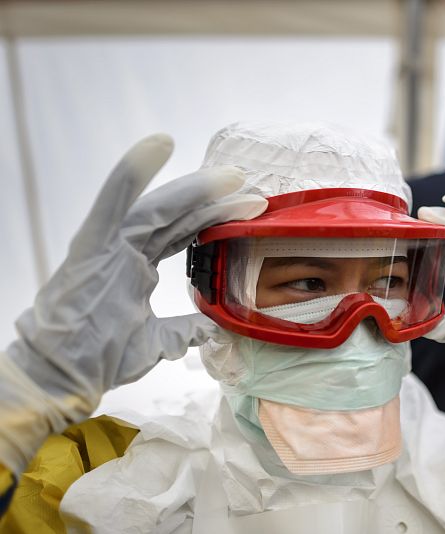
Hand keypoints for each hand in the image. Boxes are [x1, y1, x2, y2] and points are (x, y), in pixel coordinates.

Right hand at [0, 134, 266, 473]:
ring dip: (194, 188)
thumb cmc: (98, 359)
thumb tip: (209, 328)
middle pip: (177, 216)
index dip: (215, 218)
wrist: (61, 379)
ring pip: (156, 207)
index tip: (249, 206)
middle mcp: (125, 251)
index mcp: (137, 268)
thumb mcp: (156, 343)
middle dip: (214, 199)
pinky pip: (112, 204)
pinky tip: (158, 144)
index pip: (184, 235)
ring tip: (230, 174)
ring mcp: (108, 247)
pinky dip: (132, 172)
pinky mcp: (90, 247)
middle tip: (250, 184)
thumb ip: (182, 329)